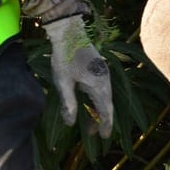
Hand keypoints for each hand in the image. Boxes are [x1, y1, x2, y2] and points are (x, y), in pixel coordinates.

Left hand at [45, 15, 113, 137]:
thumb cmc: (65, 57)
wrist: (69, 32)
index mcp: (99, 86)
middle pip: (106, 106)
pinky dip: (96, 100)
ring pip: (103, 98)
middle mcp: (105, 81)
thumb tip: (70, 123)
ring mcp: (104, 74)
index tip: (103, 138)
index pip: (106, 112)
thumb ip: (69, 103)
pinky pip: (101, 89)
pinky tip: (87, 102)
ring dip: (97, 110)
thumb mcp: (63, 82)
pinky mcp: (99, 68)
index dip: (105, 126)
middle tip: (91, 133)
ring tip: (88, 121)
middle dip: (99, 120)